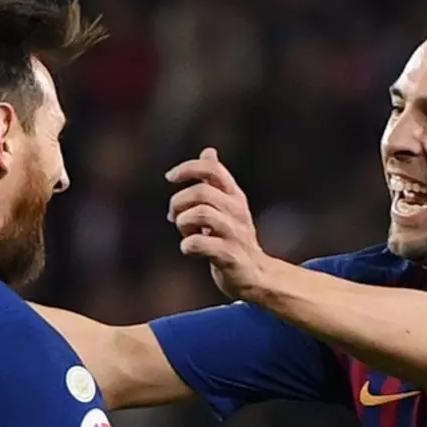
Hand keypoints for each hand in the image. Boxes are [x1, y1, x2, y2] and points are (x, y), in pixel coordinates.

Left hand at [165, 148, 271, 300]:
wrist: (255, 275)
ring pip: (201, 214)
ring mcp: (235, 234)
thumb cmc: (234, 239)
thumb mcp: (227, 206)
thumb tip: (209, 152)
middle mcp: (237, 211)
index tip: (170, 178)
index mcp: (234, 196)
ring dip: (183, 223)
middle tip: (174, 217)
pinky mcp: (230, 256)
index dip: (188, 169)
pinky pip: (200, 244)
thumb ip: (216, 181)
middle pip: (201, 192)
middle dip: (178, 203)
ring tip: (186, 233)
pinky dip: (187, 246)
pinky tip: (189, 249)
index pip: (212, 169)